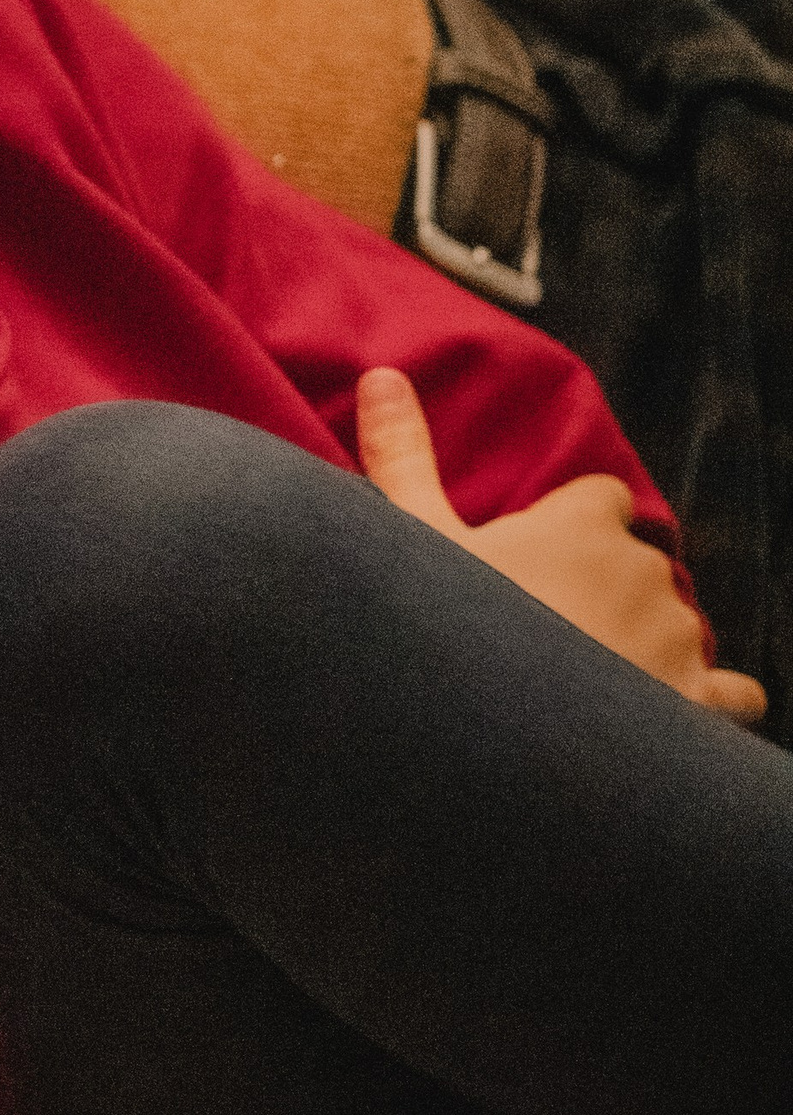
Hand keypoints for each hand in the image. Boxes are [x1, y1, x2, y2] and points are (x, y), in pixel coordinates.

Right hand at [355, 368, 763, 719]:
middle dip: (606, 586)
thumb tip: (382, 375)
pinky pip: (732, 693)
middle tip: (548, 625)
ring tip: (588, 680)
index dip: (575, 520)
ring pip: (676, 624)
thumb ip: (405, 456)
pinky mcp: (700, 703)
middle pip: (635, 562)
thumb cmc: (457, 631)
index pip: (600, 496)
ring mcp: (678, 638)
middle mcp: (643, 570)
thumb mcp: (414, 539)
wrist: (504, 739)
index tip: (540, 551)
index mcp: (583, 524)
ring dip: (648, 641)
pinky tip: (675, 713)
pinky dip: (712, 701)